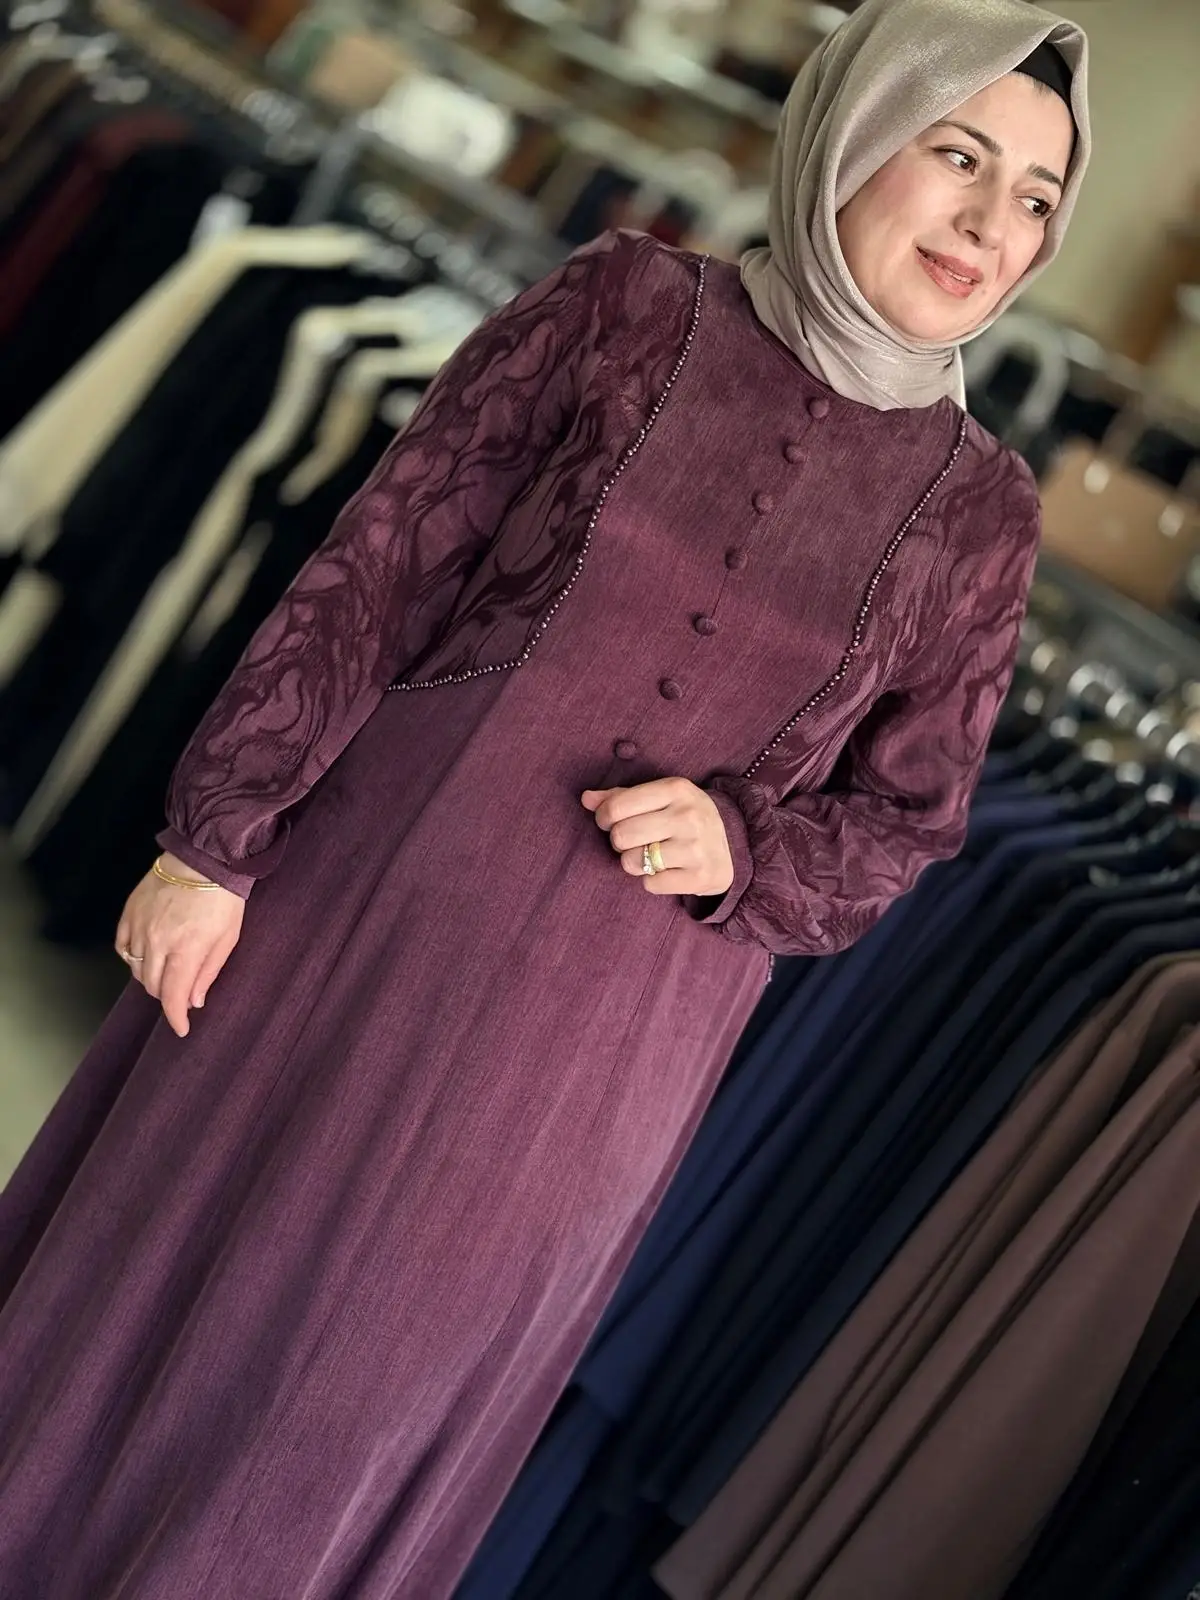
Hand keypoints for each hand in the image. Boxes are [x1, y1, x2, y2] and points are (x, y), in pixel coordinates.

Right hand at [115, 853, 243, 1038]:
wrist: (202, 858)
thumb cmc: (222, 899)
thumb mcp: (227, 938)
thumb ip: (208, 972)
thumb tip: (194, 1001)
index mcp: (185, 950)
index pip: (172, 996)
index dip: (176, 1017)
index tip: (181, 1028)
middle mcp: (157, 942)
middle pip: (152, 985)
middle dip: (166, 995)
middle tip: (180, 993)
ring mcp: (140, 927)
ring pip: (135, 969)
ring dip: (150, 977)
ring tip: (166, 971)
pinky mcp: (129, 914)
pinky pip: (123, 947)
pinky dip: (132, 957)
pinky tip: (145, 954)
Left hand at [582, 778, 733, 897]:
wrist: (732, 845)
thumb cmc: (683, 817)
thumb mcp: (659, 798)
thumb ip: (620, 797)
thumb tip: (586, 799)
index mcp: (675, 789)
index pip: (616, 806)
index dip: (604, 818)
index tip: (611, 822)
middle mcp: (688, 815)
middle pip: (621, 835)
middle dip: (619, 842)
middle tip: (634, 841)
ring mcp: (696, 847)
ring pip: (633, 862)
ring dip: (634, 863)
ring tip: (650, 856)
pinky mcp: (700, 876)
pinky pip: (651, 884)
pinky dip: (652, 881)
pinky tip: (667, 870)